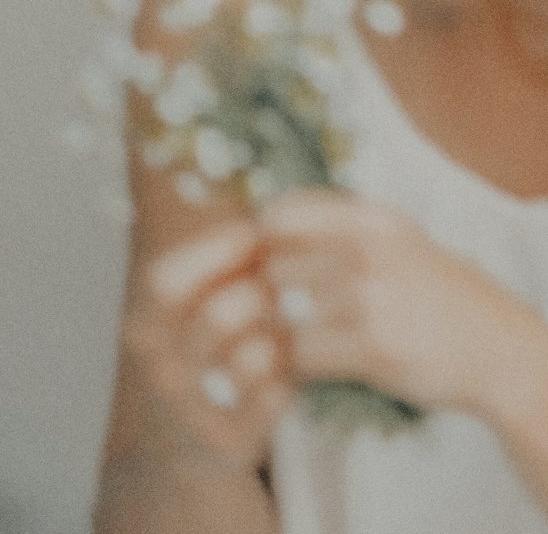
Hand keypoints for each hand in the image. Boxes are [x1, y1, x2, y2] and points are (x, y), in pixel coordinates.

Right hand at [125, 220, 292, 464]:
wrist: (188, 447)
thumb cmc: (204, 347)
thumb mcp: (192, 301)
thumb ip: (220, 257)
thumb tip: (263, 208)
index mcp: (146, 329)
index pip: (166, 283)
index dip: (214, 251)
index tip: (252, 231)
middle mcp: (163, 373)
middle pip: (218, 316)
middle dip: (261, 292)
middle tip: (284, 281)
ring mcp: (195, 413)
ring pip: (253, 357)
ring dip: (283, 333)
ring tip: (291, 321)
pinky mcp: (232, 445)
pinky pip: (277, 397)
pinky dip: (292, 374)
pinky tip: (293, 364)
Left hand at [259, 189, 526, 415]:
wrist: (499, 346)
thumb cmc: (439, 294)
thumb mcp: (398, 240)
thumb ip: (340, 229)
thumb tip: (264, 223)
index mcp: (372, 215)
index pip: (280, 212)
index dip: (262, 243)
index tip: (272, 268)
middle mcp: (368, 246)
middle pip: (272, 263)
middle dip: (269, 293)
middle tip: (282, 317)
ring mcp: (369, 295)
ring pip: (282, 311)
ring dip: (282, 331)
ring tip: (302, 342)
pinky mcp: (372, 346)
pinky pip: (302, 354)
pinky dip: (301, 366)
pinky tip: (322, 365)